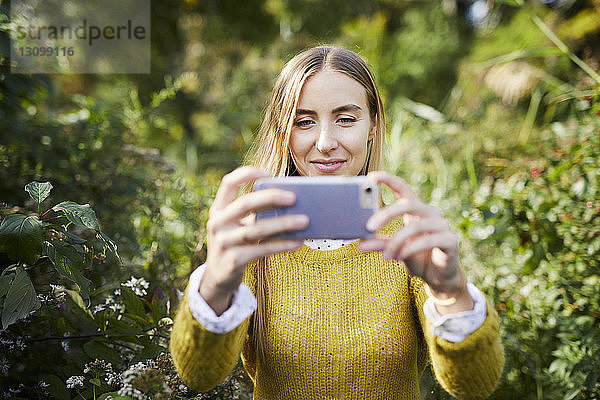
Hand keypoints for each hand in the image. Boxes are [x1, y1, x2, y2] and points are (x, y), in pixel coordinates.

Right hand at [199, 166, 308, 314]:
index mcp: (218, 209)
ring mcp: (223, 242)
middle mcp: (217, 223)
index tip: (268, 173)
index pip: (228, 183)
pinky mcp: (233, 260)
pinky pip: (262, 250)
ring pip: (256, 229)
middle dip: (271, 198)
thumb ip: (255, 214)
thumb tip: (293, 204)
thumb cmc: (236, 244)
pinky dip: (282, 245)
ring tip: (304, 220)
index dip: (247, 174)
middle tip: (294, 197)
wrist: (218, 278)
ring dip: (283, 223)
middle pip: (245, 203)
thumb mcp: (237, 226)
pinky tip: (298, 241)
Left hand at [358, 171, 472, 312]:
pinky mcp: (450, 240)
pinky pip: (429, 240)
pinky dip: (411, 248)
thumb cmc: (416, 258)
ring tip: (387, 255)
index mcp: (416, 209)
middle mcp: (430, 213)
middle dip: (386, 214)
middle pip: (407, 203)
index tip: (371, 177)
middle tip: (369, 228)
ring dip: (396, 241)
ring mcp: (442, 225)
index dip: (388, 179)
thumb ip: (380, 244)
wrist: (438, 278)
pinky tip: (402, 256)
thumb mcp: (395, 249)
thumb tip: (360, 244)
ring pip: (415, 226)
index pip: (402, 188)